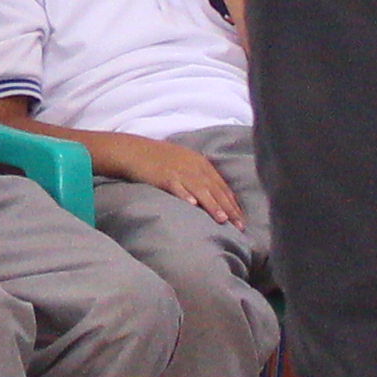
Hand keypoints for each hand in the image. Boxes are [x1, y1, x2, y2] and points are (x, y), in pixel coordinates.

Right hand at [122, 136, 246, 226]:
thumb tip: (212, 195)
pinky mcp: (164, 177)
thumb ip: (199, 176)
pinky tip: (193, 205)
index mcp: (201, 164)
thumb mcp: (185, 162)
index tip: (241, 219)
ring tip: (222, 219)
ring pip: (200, 190)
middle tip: (240, 226)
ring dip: (213, 205)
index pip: (222, 186)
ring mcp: (179, 172)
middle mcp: (194, 167)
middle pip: (215, 190)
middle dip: (229, 208)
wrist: (135, 150)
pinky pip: (177, 187)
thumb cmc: (160, 158)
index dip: (233, 203)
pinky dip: (185, 195)